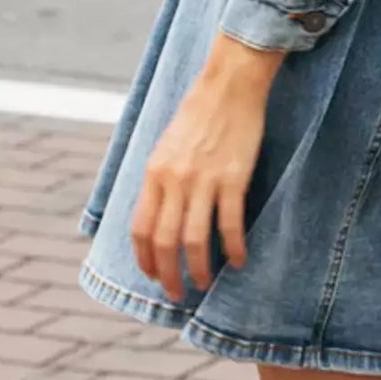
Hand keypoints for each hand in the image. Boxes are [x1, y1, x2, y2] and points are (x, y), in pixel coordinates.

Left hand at [131, 34, 284, 300]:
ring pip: (195, 239)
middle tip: (178, 294)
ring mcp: (204, 180)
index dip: (145, 259)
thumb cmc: (199, 113)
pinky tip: (240, 260)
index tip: (154, 276)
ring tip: (205, 283)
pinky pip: (230, 223)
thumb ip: (161, 179)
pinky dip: (234, 247)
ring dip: (199, 268)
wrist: (229, 85)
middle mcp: (174, 180)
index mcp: (154, 173)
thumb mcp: (166, 146)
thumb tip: (159, 214)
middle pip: (164, 241)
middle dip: (169, 274)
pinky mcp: (233, 178)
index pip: (140, 229)